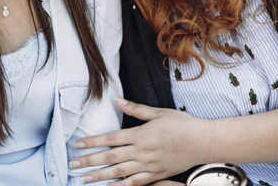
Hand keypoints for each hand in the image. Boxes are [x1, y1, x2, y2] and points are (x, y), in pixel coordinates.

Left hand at [70, 98, 213, 184]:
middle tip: (73, 164)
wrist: (204, 142)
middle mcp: (142, 152)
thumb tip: (116, 100)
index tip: (78, 144)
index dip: (93, 142)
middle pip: (111, 158)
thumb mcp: (158, 112)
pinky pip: (135, 183)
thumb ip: (135, 109)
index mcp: (141, 134)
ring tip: (84, 179)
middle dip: (90, 161)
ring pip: (120, 173)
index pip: (111, 139)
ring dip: (100, 176)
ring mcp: (149, 165)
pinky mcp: (157, 175)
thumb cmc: (182, 124)